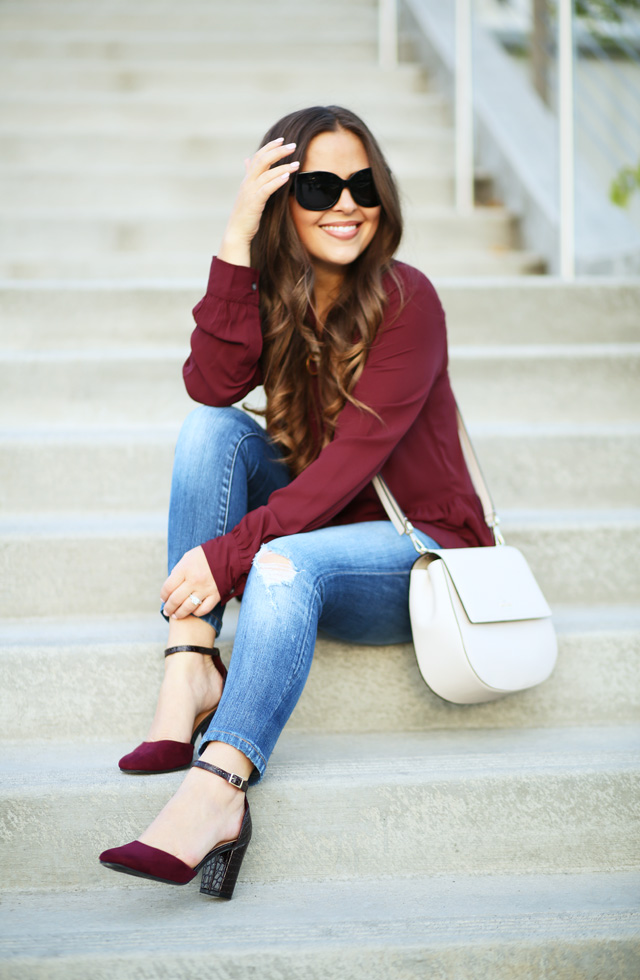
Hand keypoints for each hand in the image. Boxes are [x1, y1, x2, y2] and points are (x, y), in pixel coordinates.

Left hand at [161, 546, 220, 619]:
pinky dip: (196, 612)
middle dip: (168, 608)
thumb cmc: (206, 555)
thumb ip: (178, 570)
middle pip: (175, 600)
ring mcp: (205, 589)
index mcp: (185, 569)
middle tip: (167, 611)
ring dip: (179, 614)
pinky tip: (193, 611)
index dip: (163, 595)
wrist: (229, 554)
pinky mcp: (216, 595)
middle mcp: (194, 580)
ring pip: (188, 607)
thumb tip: (171, 585)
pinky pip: (203, 609)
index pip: (168, 587)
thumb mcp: (188, 557)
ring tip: (176, 615)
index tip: (163, 599)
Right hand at [219, 138, 299, 264]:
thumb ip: (249, 175)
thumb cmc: (245, 213)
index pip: (258, 156)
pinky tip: (287, 177)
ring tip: (297, 164)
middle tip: (293, 146)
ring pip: (266, 173)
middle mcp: (248, 182)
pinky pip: (266, 189)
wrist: (237, 231)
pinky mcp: (254, 202)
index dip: (270, 147)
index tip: (282, 140)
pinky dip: (277, 181)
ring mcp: (250, 192)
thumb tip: (247, 160)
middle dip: (278, 151)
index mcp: (247, 179)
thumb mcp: (247, 191)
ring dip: (283, 167)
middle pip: (263, 160)